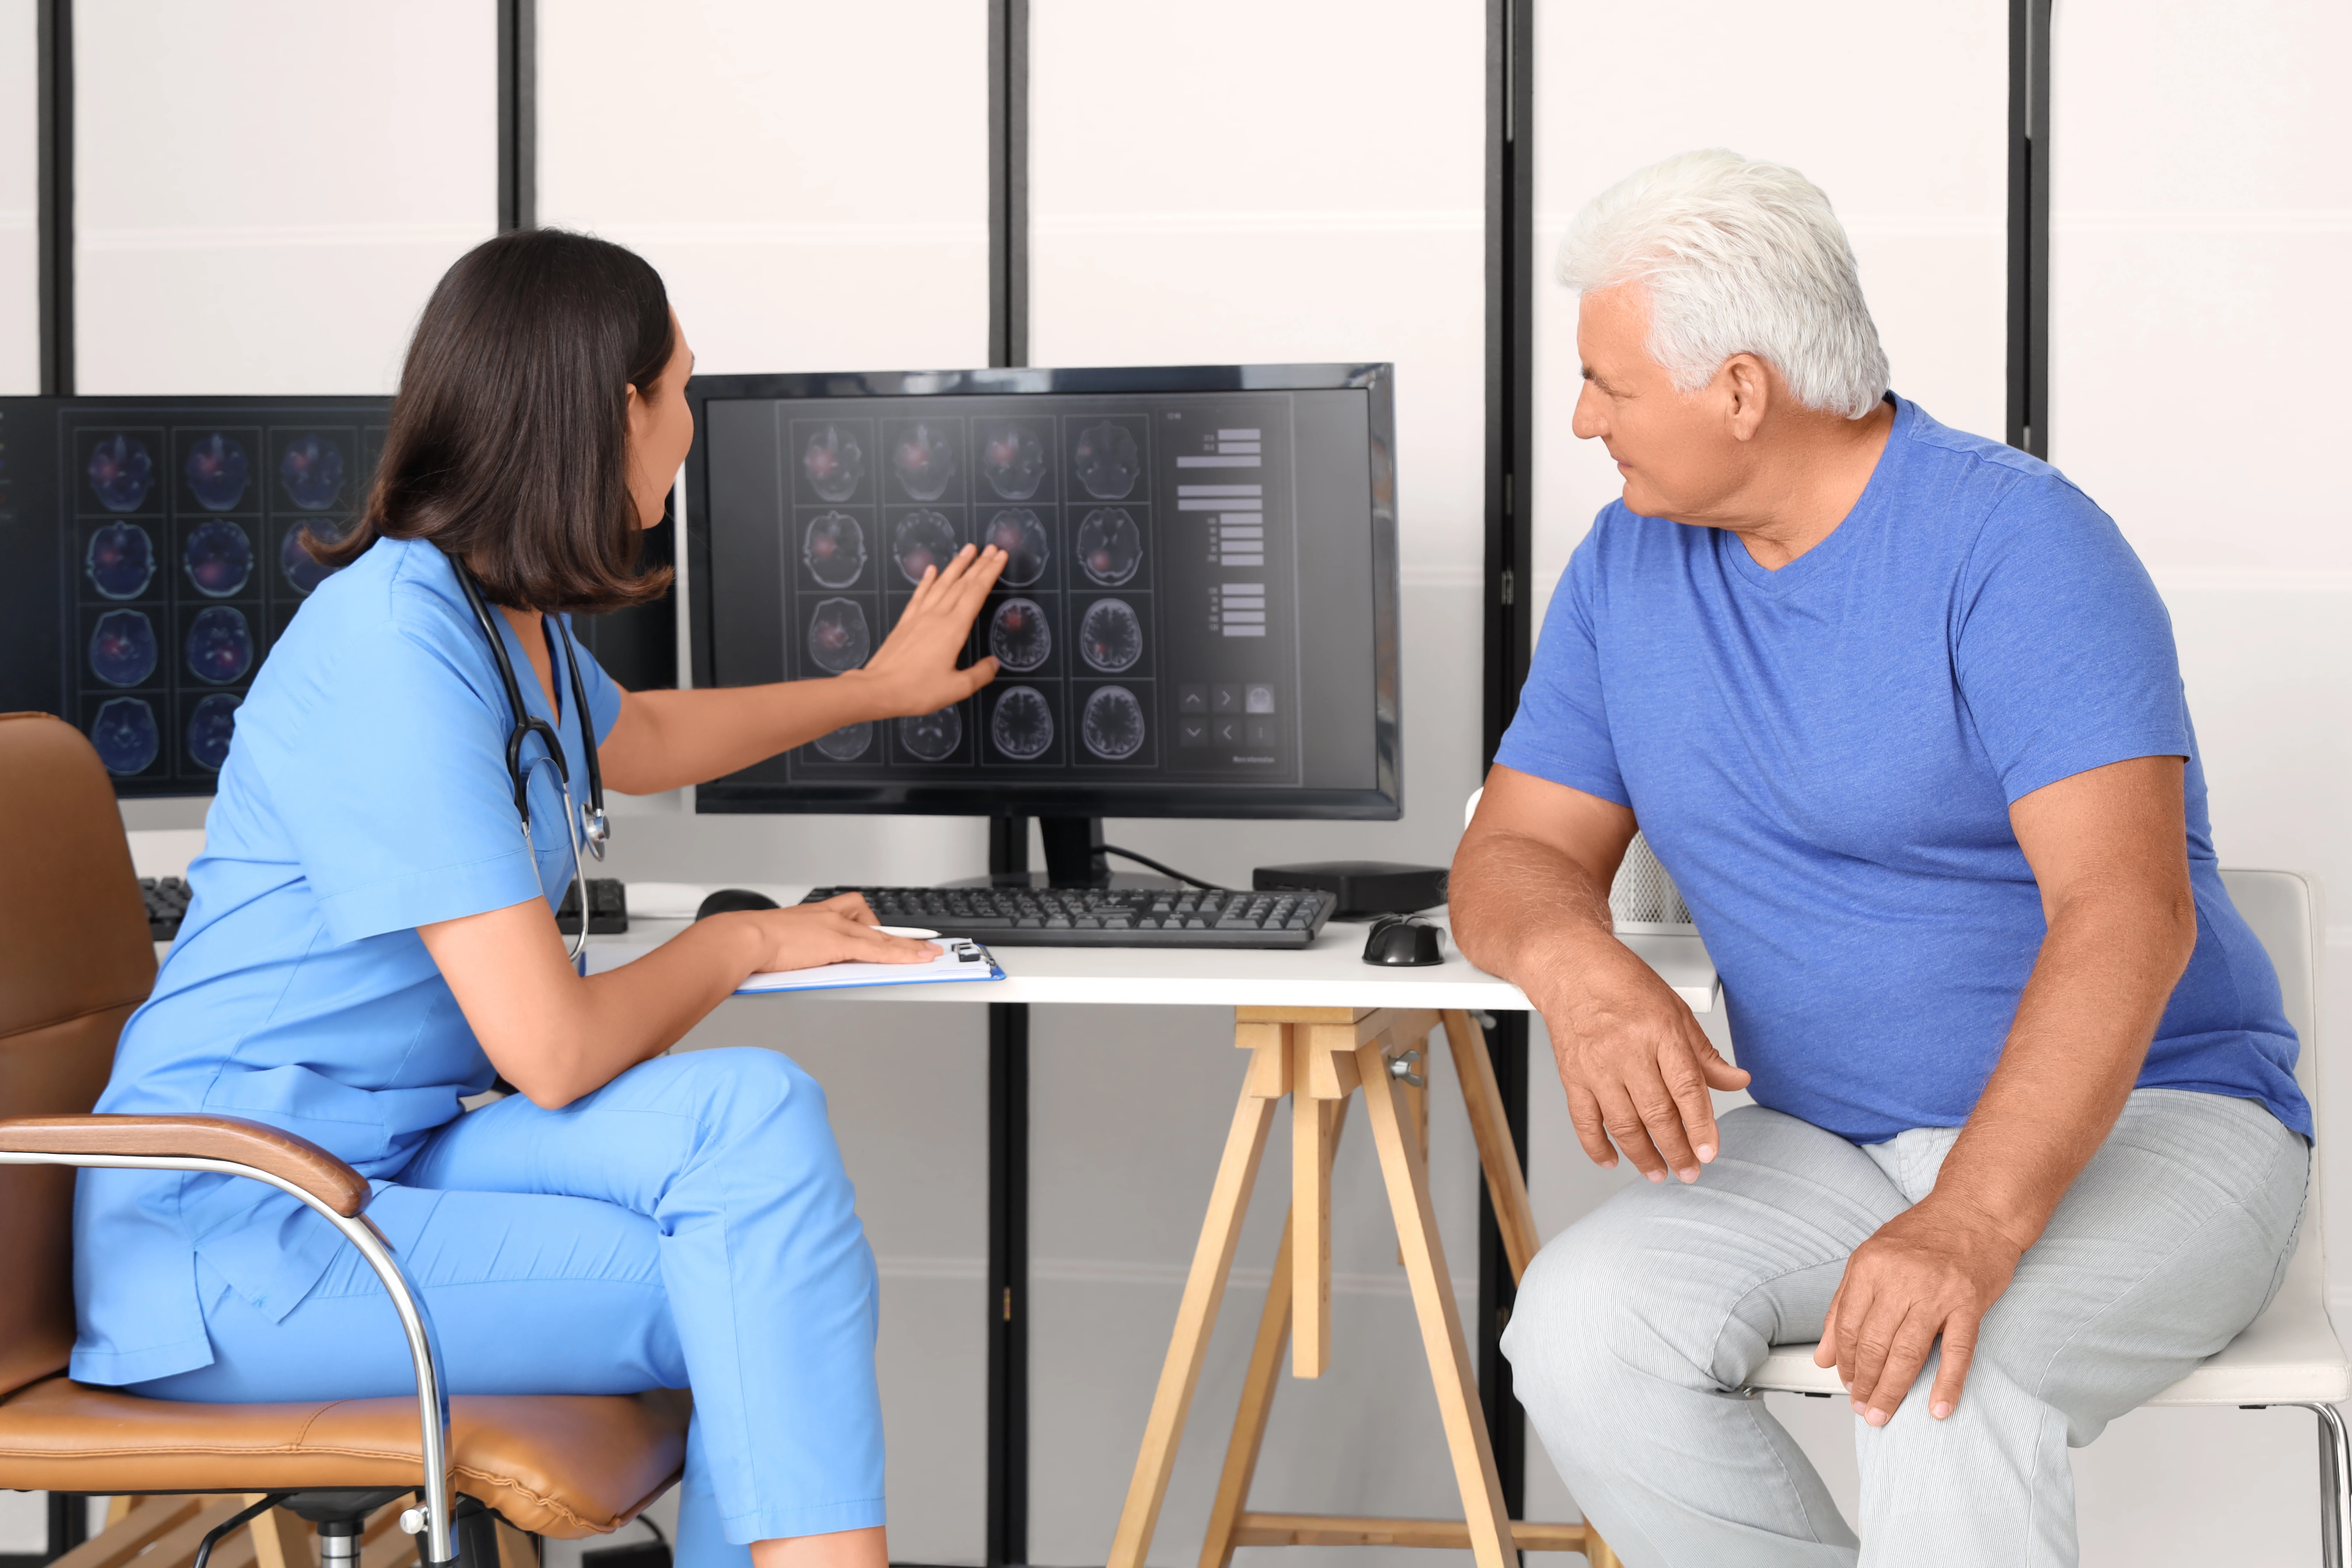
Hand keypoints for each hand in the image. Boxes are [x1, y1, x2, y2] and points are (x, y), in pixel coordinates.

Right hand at [724, 893, 940, 972]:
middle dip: (893, 936)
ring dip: (907, 947)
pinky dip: (901, 955)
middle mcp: (829, 916)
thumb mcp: (780, 940)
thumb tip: (795, 958)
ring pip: (881, 937)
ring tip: (928, 954)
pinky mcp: (839, 943)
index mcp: (814, 914)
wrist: (742, 938)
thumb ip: (796, 946)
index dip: (873, 923)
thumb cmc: (752, 942)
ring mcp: (836, 928)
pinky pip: (878, 950)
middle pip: (872, 921)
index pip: (853, 911)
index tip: (885, 930)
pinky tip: (916, 960)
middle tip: (914, 946)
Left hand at [845, 544, 1005, 717]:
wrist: (878, 689)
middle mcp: (937, 617)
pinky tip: (931, 570)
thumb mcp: (957, 688)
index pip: (976, 593)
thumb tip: (994, 664)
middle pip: (962, 584)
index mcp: (953, 629)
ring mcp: (919, 617)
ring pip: (941, 584)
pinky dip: (927, 581)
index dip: (990, 572)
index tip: (1000, 557)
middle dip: (978, 564)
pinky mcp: (905, 622)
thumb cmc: (917, 690)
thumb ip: (979, 674)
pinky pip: (919, 595)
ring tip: (967, 550)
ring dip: (956, 565)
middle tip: (991, 548)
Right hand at [1537, 937, 1748, 1182]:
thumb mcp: (1675, 1011)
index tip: (1709, 1152)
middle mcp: (1626, 1050)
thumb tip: (1737, 1080)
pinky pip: (1584, 1121)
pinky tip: (1612, 1160)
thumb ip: (1705, 1053)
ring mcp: (1596, 1066)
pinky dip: (1597, 1147)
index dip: (1700, 1125)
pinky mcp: (1572, 1076)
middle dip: (1676, 1150)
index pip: (1686, 1088)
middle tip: (1689, 1170)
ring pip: (1622, 1124)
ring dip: (1643, 1156)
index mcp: (1659, 1031)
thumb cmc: (1624, 985)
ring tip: (1659, 1171)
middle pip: (1656, 1113)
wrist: (1570, 968)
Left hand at [1815, 1195, 2024, 1425]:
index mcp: (1870, 1266)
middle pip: (1874, 1345)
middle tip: (1862, 1407)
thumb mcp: (1870, 1258)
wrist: (1976, 1212)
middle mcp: (1900, 1279)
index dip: (1845, 1361)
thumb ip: (1843, 1306)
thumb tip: (1824, 1356)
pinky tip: (1938, 1409)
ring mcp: (1937, 1293)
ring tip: (1882, 1412)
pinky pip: (1958, 1353)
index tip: (1845, 1381)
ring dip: (1893, 1390)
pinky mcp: (1970, 1304)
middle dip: (1864, 1383)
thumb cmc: (1922, 1236)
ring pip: (1908, 1354)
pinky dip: (1947, 1385)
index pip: (1848, 1327)